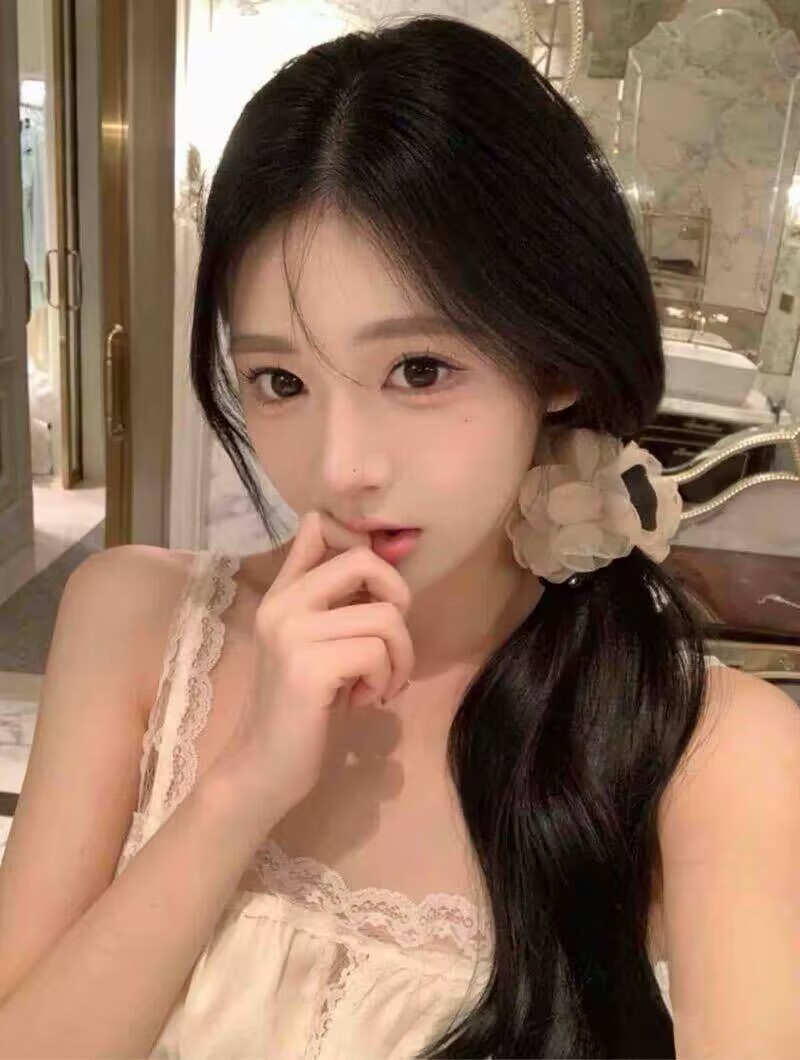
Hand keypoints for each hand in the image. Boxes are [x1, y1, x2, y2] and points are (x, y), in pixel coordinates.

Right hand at [209, 510, 414, 825]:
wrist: (264, 767)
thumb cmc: (301, 708)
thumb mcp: (317, 644)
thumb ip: (336, 600)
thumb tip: (378, 553)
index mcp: (284, 593)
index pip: (318, 525)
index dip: (363, 543)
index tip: (375, 589)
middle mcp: (283, 604)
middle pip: (364, 560)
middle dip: (399, 597)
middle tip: (391, 639)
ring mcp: (293, 634)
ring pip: (385, 616)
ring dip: (399, 656)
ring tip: (380, 683)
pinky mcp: (309, 667)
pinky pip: (378, 653)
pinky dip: (386, 680)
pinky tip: (364, 700)